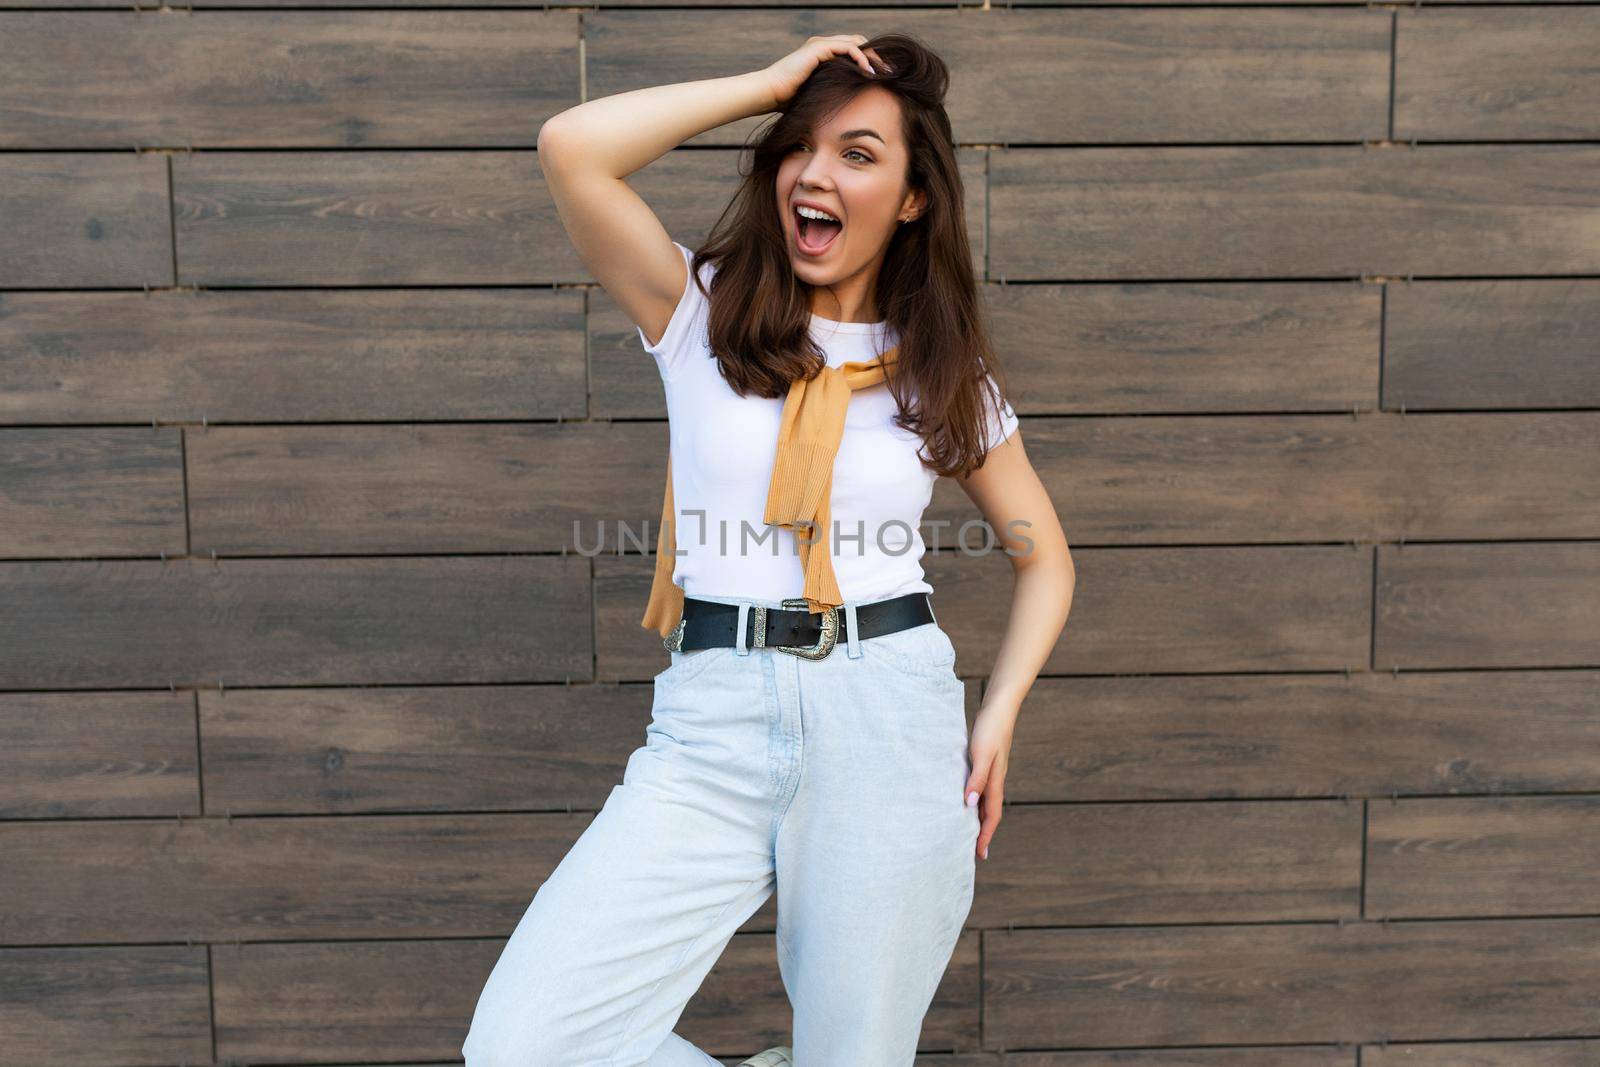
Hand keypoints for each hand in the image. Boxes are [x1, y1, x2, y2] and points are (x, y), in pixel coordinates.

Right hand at [761, 35, 889, 108]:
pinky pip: (848, 48)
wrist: (768, 93)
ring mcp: (821, 44)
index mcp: (824, 54)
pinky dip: (861, 58)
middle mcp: (824, 45)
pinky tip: (869, 73)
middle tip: (893, 74)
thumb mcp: (817, 97)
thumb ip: (831, 96)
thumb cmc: (787, 101)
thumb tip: (847, 114)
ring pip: (857, 43)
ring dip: (874, 57)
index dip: (872, 62)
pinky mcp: (818, 48)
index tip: (886, 78)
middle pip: (861, 44)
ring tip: (886, 73)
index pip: (855, 51)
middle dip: (878, 57)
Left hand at [963, 703, 1015, 861]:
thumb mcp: (982, 754)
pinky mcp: (985, 762)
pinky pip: (980, 789)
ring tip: (967, 831)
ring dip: (978, 818)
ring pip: (985, 802)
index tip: (979, 854)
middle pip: (989, 813)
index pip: (991, 816)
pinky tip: (966, 800)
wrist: (999, 706)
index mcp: (996, 782)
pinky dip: (974, 800)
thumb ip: (977, 779)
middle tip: (973, 851)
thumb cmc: (990, 728)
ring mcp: (992, 772)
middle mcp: (995, 780)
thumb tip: (969, 805)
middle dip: (983, 833)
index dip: (985, 836)